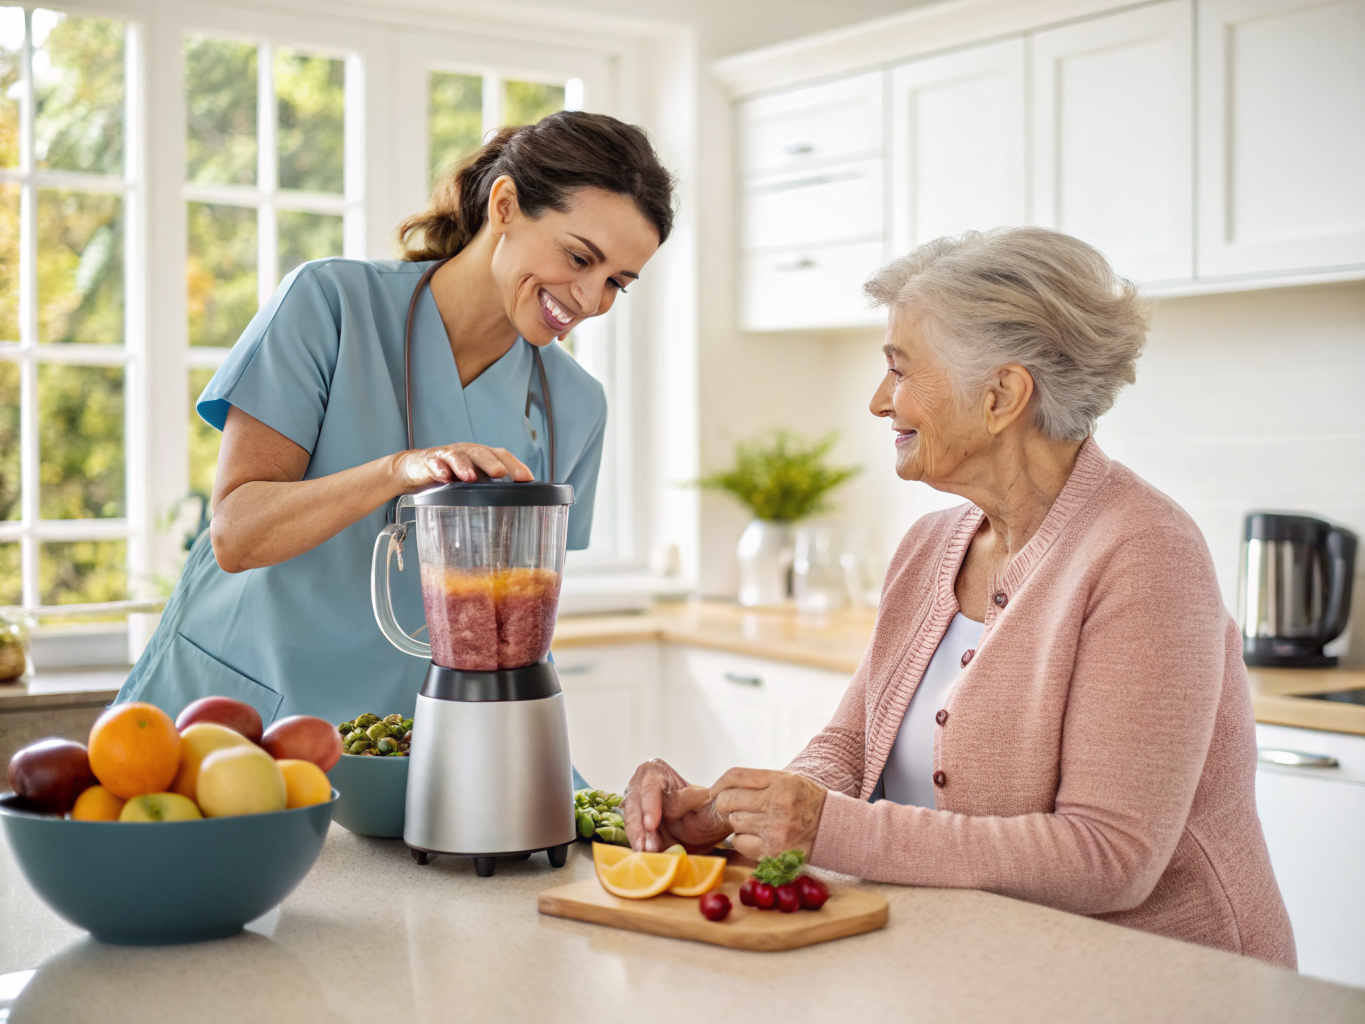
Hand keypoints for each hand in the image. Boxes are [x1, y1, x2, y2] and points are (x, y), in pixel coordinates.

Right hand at [391, 443, 532, 490]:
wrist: (416, 468)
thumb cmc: (451, 475)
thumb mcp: (474, 480)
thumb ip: (492, 487)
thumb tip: (518, 504)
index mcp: (481, 457)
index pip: (502, 455)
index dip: (515, 465)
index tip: (527, 479)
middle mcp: (467, 453)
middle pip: (481, 454)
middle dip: (492, 463)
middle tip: (500, 474)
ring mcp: (448, 456)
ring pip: (458, 457)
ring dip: (465, 466)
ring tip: (470, 477)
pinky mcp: (429, 462)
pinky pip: (434, 465)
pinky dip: (439, 470)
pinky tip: (443, 478)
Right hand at [621, 759, 730, 853]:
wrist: (704, 831)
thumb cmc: (706, 813)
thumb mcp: (707, 805)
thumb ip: (694, 799)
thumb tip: (680, 797)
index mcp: (657, 771)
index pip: (650, 786)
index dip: (649, 805)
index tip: (652, 824)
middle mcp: (640, 784)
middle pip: (635, 805)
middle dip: (639, 827)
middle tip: (647, 848)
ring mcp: (634, 805)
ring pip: (631, 821)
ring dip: (639, 838)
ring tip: (648, 853)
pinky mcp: (634, 824)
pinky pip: (632, 834)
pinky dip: (639, 845)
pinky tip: (645, 855)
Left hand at [712, 768, 826, 860]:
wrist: (833, 829)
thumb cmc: (805, 801)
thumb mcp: (787, 780)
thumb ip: (758, 781)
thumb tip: (719, 788)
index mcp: (781, 782)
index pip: (736, 776)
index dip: (718, 783)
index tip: (713, 791)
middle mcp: (778, 804)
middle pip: (728, 800)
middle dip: (726, 804)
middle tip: (736, 807)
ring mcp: (775, 830)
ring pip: (734, 822)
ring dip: (739, 822)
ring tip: (757, 821)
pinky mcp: (773, 852)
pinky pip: (740, 843)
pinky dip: (744, 840)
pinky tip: (760, 837)